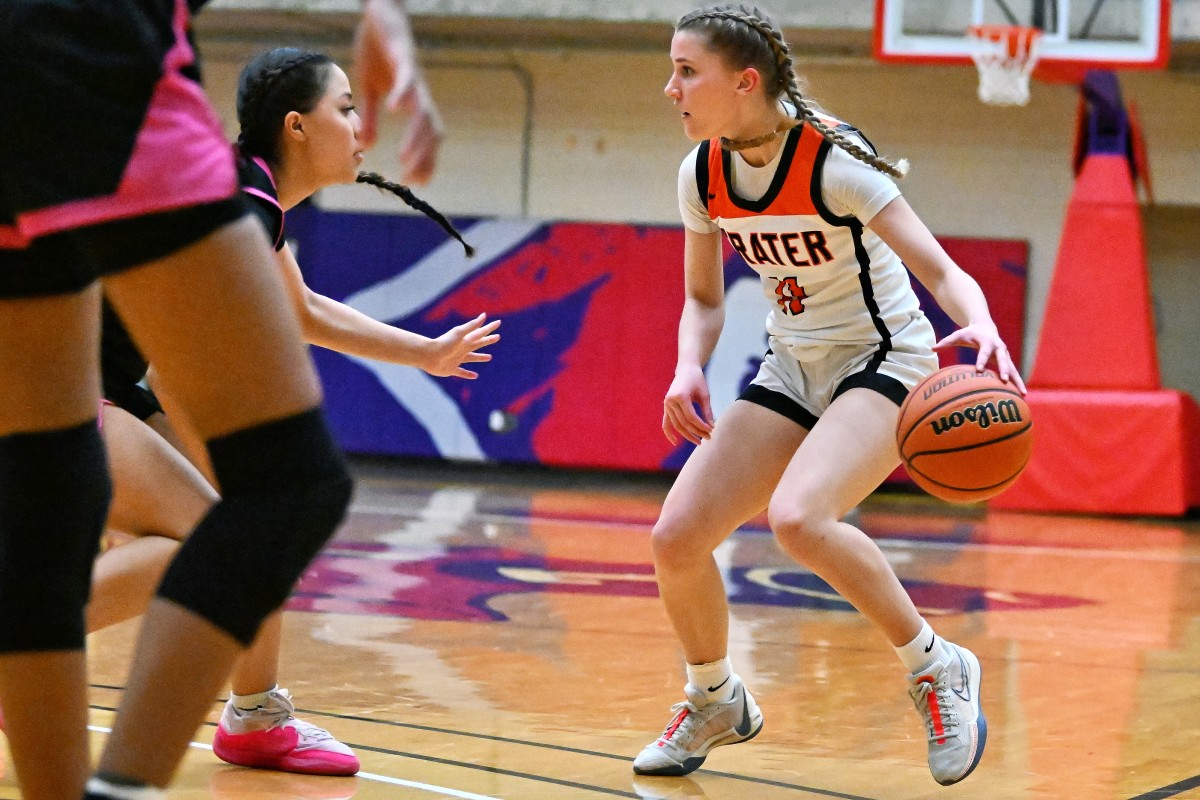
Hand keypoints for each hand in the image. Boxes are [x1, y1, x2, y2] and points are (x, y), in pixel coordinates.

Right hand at [354, 0, 443, 185]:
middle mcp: (417, 93)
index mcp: (411, 102)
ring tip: (406, 158)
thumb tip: (367, 147)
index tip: (415, 182)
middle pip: (431, 129)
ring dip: (416, 137)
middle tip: (412, 179)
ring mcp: (412, 75)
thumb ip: (371, 117)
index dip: (425, 159)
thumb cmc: (376, 50)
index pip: (426, 136)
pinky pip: (406, 78)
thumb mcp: (369, 88)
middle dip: (425, 156)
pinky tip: (395, 109)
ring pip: (422, 111)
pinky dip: (402, 94)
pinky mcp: (401, 56)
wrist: (380, 14)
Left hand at [424, 313, 500, 378]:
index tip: (498, 322)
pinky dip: (468, 374)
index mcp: (465, 340)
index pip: (481, 333)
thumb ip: (472, 326)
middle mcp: (462, 349)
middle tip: (497, 337)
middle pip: (478, 344)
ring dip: (481, 357)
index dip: (489, 328)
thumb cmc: (444, 343)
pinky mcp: (451, 369)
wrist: (428, 355)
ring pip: (472, 358)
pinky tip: (475, 376)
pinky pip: (462, 372)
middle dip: (487, 340)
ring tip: (489, 357)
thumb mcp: (460, 333)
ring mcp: (457, 359)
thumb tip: (484, 316)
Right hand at [662, 364, 714, 444]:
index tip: (711, 430)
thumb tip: (712, 427)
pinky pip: (666, 422)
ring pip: (676, 425)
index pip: (691, 417)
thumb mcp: (705, 394)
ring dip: (687, 435)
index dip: (701, 425)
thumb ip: (707, 411)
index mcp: (680, 396)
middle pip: (684, 422)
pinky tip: (675, 442)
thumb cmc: (697, 380)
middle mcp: (671, 401)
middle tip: (708, 438)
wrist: (686, 370)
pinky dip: (669, 433)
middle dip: (696, 432)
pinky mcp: (666, 407)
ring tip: (698, 441)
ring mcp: (667, 404)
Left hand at [934, 323, 1027, 394]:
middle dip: (1004, 369)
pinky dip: (1018, 382)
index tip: (979, 370)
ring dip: (1017, 380)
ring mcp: (1004, 355)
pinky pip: (1014, 372)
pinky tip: (1022, 395)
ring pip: (1012, 368)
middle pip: (1002, 359)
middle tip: (1004, 380)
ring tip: (1023, 393)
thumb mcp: (958, 335)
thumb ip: (946, 342)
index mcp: (986, 342)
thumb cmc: (970, 333)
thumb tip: (932, 348)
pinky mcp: (1007, 360)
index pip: (983, 352)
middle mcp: (998, 348)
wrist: (986, 327)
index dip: (981, 360)